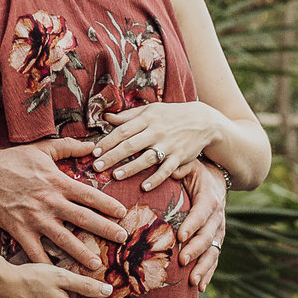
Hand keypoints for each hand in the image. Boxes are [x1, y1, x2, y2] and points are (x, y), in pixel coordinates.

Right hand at [0, 131, 127, 270]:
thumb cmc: (12, 160)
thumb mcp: (42, 149)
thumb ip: (69, 146)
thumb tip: (92, 144)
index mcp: (57, 182)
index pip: (89, 194)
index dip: (108, 205)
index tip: (123, 214)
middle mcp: (49, 201)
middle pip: (83, 218)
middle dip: (105, 229)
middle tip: (122, 239)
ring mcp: (34, 218)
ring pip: (63, 239)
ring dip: (80, 252)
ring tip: (97, 264)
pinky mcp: (19, 230)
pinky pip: (35, 251)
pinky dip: (46, 264)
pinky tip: (58, 276)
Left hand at [92, 102, 224, 188]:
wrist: (204, 121)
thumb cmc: (172, 115)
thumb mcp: (151, 110)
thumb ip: (128, 116)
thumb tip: (106, 118)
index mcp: (147, 119)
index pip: (122, 131)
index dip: (107, 142)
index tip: (94, 152)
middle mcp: (157, 131)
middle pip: (130, 145)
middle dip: (112, 157)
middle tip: (96, 167)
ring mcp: (169, 145)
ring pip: (147, 158)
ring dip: (131, 168)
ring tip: (115, 176)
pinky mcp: (180, 157)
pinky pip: (167, 170)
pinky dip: (156, 179)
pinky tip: (144, 187)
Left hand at [175, 159, 226, 290]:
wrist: (216, 178)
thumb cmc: (196, 172)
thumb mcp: (190, 165)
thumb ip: (181, 167)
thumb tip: (171, 171)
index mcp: (209, 199)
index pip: (201, 213)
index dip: (192, 224)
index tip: (180, 236)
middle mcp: (217, 217)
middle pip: (208, 236)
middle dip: (196, 250)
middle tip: (183, 260)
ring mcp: (218, 231)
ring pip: (213, 252)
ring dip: (203, 268)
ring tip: (193, 282)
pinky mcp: (216, 241)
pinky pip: (214, 259)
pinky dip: (208, 273)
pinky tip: (200, 288)